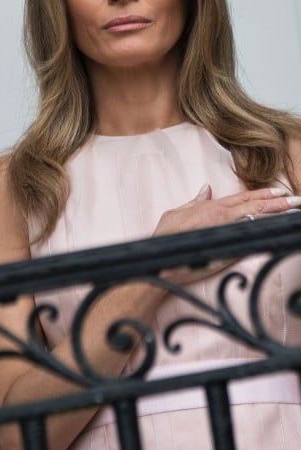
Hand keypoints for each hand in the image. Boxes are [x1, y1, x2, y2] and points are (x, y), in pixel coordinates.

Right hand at [154, 184, 300, 283]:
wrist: (161, 260)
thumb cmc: (165, 238)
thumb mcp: (174, 213)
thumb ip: (193, 201)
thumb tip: (206, 189)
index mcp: (210, 208)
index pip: (243, 198)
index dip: (263, 194)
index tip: (280, 192)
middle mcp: (221, 217)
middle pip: (256, 207)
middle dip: (279, 203)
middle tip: (297, 200)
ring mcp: (226, 233)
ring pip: (258, 220)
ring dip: (278, 216)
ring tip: (295, 213)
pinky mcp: (229, 250)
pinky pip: (254, 239)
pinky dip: (268, 234)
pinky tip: (280, 232)